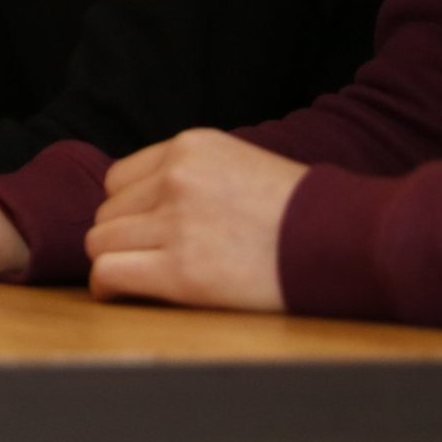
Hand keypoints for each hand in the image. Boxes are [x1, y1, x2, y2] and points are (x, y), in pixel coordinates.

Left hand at [85, 129, 303, 311]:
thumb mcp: (239, 164)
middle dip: (122, 237)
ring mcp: (177, 223)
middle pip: (107, 212)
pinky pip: (109, 272)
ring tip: (139, 277)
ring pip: (100, 242)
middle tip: (146, 259)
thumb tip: (144, 204)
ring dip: (115, 261)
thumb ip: (191, 174)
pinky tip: (118, 294)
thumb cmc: (298, 212)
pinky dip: (106, 287)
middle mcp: (176, 178)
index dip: (129, 210)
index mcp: (190, 147)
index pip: (119, 179)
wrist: (341, 242)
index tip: (144, 232)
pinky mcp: (182, 271)